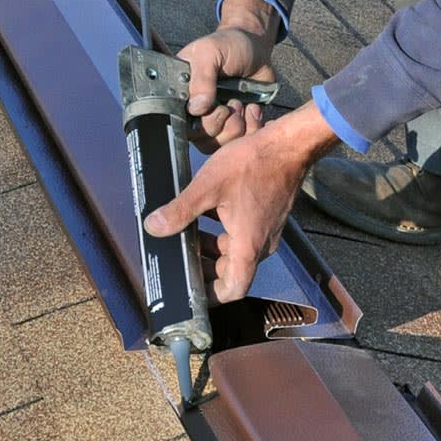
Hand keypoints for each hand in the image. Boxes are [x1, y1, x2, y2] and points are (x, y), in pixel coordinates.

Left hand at [144, 102, 337, 301]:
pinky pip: (242, 236)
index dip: (210, 295)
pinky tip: (204, 214)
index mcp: (248, 246)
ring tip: (186, 234)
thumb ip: (179, 210)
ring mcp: (265, 231)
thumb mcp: (208, 187)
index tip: (189, 290)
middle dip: (204, 268)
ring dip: (211, 248)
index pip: (233, 290)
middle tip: (178, 256)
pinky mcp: (266, 217)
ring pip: (235, 253)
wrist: (287, 146)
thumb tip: (153, 227)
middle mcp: (260, 245)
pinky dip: (222, 232)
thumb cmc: (252, 165)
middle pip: (231, 272)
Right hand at [177, 0, 279, 147]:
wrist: (255, 46)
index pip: (181, 124)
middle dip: (223, 121)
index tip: (217, 105)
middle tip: (232, 100)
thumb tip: (197, 108)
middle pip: (203, 139)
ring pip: (223, 144)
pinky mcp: (239, 124)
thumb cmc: (227, 45)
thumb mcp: (209, 53)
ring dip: (238, 125)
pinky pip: (244, 140)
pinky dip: (253, 126)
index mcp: (183, 96)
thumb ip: (201, 78)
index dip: (200, 122)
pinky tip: (253, 108)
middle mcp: (197, 113)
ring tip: (242, 103)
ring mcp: (219, 121)